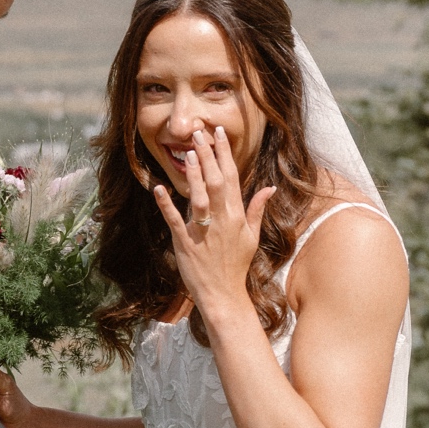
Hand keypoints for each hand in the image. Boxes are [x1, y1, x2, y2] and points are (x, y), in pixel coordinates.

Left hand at [153, 124, 274, 329]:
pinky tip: (158, 188)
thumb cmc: (236, 265)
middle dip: (208, 156)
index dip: (225, 154)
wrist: (224, 295)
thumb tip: (270, 187)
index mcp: (237, 216)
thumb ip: (257, 210)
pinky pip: (175, 221)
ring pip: (199, 198)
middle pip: (216, 182)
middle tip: (199, 133)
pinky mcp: (186, 243)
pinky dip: (166, 205)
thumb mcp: (252, 237)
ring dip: (194, 175)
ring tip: (188, 152)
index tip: (219, 133)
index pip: (232, 178)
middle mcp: (222, 220)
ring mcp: (204, 231)